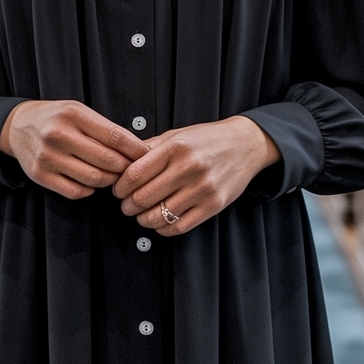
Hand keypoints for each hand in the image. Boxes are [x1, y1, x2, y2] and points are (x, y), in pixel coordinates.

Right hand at [0, 100, 149, 199]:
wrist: (18, 126)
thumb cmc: (55, 117)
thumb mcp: (78, 111)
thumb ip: (104, 128)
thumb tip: (136, 148)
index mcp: (73, 114)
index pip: (114, 135)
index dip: (134, 148)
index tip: (146, 155)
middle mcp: (59, 135)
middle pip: (106, 160)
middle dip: (125, 167)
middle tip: (131, 168)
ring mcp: (48, 157)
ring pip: (94, 179)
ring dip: (109, 180)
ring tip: (113, 175)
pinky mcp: (40, 176)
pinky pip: (76, 192)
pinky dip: (90, 190)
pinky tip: (92, 181)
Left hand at [113, 116, 280, 235]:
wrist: (245, 144)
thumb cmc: (208, 139)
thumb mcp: (177, 134)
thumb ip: (149, 148)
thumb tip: (122, 162)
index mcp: (176, 147)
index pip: (135, 174)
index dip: (121, 186)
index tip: (118, 189)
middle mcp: (189, 167)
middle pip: (143, 198)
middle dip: (128, 206)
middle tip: (126, 205)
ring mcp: (203, 188)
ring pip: (159, 216)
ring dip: (143, 220)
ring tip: (141, 214)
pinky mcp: (213, 205)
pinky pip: (179, 227)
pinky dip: (163, 229)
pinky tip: (160, 221)